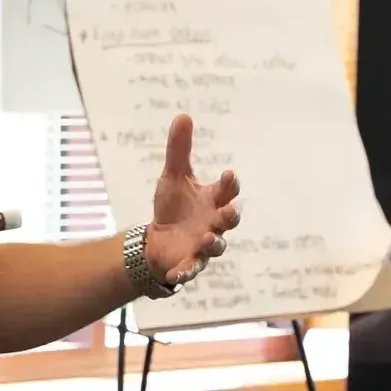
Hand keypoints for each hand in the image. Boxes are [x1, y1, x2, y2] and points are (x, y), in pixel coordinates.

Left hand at [145, 114, 242, 285]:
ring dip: (214, 242)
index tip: (228, 174)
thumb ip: (179, 151)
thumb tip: (183, 115)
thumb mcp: (173, 177)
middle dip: (231, 215)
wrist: (159, 239)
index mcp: (213, 201)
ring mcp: (204, 245)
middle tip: (229, 211)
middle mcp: (215, 223)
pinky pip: (190, 270)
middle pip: (230, 219)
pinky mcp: (190, 263)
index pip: (227, 190)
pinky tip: (172, 275)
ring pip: (217, 246)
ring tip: (208, 237)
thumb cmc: (173, 206)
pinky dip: (184, 273)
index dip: (229, 184)